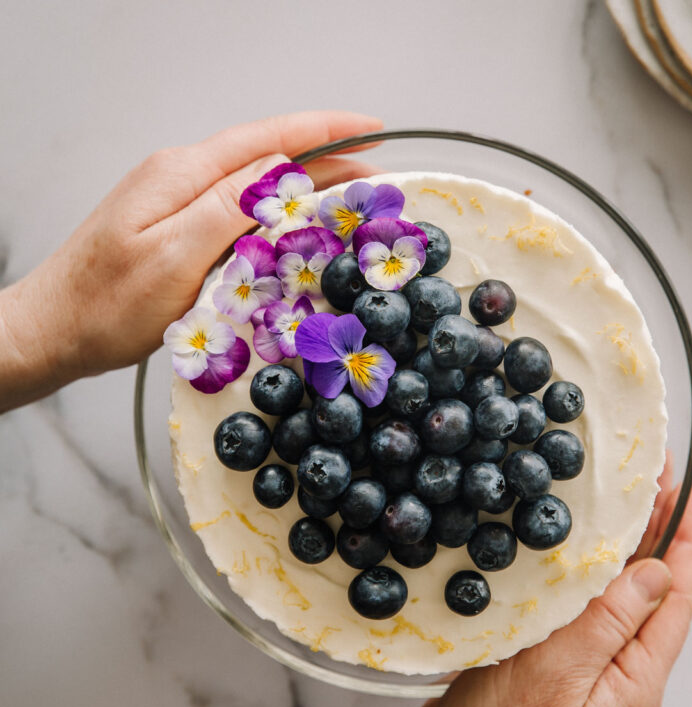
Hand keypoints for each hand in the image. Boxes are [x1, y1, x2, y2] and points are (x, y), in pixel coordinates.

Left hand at [0, 110, 380, 410]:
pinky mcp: (175, 229)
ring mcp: (176, 202)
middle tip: (376, 183)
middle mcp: (181, 178)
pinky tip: (294, 232)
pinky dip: (275, 217)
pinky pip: (237, 212)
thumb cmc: (106, 306)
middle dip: (326, 162)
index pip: (267, 139)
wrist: (54, 330)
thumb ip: (226, 210)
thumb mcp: (172, 259)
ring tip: (349, 205)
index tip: (373, 131)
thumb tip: (280, 172)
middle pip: (266, 157)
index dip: (325, 132)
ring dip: (303, 190)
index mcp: (182, 175)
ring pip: (254, 185)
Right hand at [404, 480, 691, 706]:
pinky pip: (576, 610)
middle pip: (649, 594)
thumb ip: (608, 620)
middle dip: (656, 534)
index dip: (685, 540)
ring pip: (612, 599)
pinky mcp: (550, 667)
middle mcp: (617, 677)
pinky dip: (579, 574)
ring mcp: (583, 673)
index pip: (674, 599)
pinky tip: (568, 548)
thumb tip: (656, 570)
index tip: (690, 490)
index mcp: (634, 683)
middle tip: (652, 478)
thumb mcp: (556, 673)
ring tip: (620, 500)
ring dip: (619, 549)